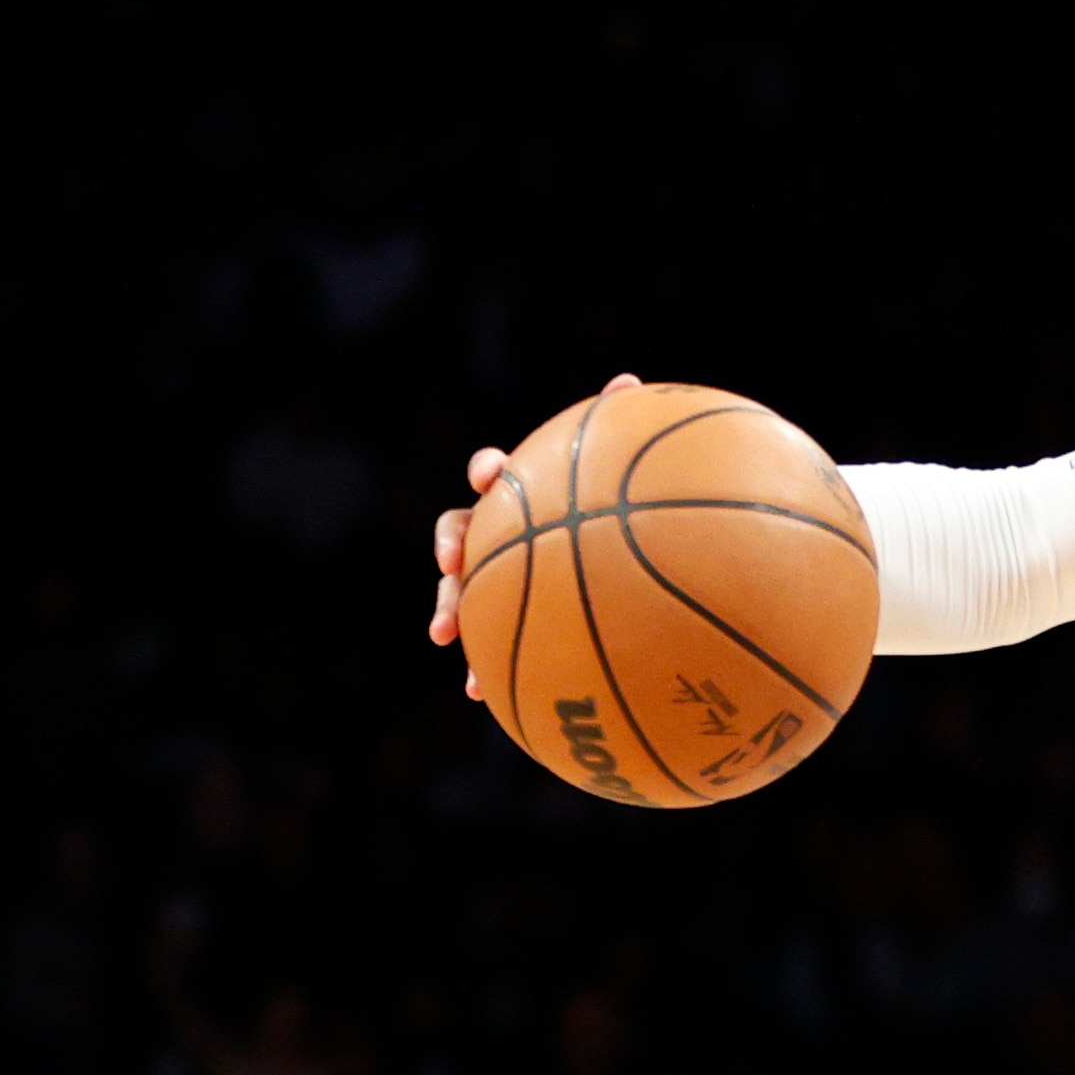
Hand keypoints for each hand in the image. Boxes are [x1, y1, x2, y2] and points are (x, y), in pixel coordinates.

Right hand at [428, 374, 638, 696]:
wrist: (618, 579)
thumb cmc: (614, 521)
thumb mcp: (620, 484)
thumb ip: (619, 435)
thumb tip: (628, 379)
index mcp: (524, 498)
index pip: (493, 473)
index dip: (486, 472)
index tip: (492, 476)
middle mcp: (499, 535)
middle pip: (458, 531)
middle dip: (450, 544)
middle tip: (453, 558)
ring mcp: (494, 581)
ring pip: (457, 591)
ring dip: (449, 608)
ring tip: (445, 634)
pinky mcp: (500, 624)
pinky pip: (484, 647)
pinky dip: (479, 670)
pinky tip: (480, 695)